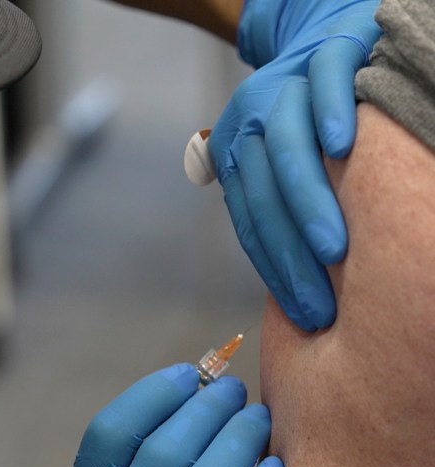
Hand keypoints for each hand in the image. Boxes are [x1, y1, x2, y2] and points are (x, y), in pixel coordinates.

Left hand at [209, 0, 381, 330]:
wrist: (324, 39)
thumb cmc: (308, 121)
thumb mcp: (280, 164)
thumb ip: (274, 206)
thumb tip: (291, 278)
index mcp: (235, 154)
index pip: (249, 223)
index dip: (274, 272)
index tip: (303, 315)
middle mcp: (250, 121)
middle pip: (263, 194)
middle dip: (290, 254)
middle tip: (321, 304)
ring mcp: (285, 85)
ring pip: (285, 146)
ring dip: (307, 201)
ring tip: (334, 251)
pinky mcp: (326, 52)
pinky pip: (324, 82)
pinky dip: (330, 112)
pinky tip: (342, 147)